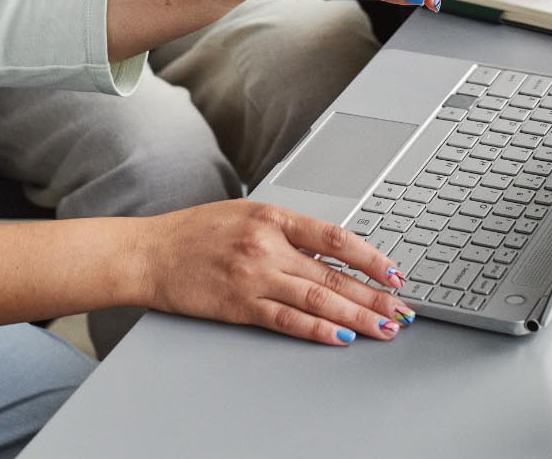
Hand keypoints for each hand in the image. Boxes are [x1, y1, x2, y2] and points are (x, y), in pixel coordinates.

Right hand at [140, 200, 416, 344]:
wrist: (149, 253)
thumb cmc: (193, 233)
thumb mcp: (243, 214)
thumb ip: (285, 230)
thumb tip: (330, 249)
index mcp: (271, 217)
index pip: (334, 237)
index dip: (370, 257)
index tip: (393, 272)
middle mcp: (266, 245)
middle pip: (333, 273)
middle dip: (374, 295)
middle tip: (402, 309)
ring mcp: (253, 276)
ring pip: (318, 298)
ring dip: (357, 316)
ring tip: (385, 327)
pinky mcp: (239, 305)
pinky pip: (287, 320)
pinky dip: (317, 329)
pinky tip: (341, 336)